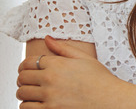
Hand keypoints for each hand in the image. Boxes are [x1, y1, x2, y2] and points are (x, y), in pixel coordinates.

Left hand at [17, 36, 133, 108]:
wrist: (110, 99)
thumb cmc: (100, 79)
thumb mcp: (84, 58)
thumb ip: (63, 48)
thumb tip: (47, 37)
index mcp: (58, 64)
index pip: (28, 62)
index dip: (25, 66)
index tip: (28, 69)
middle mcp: (50, 79)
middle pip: (22, 77)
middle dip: (23, 79)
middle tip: (29, 81)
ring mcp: (49, 96)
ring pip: (22, 93)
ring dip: (25, 93)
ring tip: (33, 93)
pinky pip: (26, 107)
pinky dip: (28, 105)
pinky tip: (37, 103)